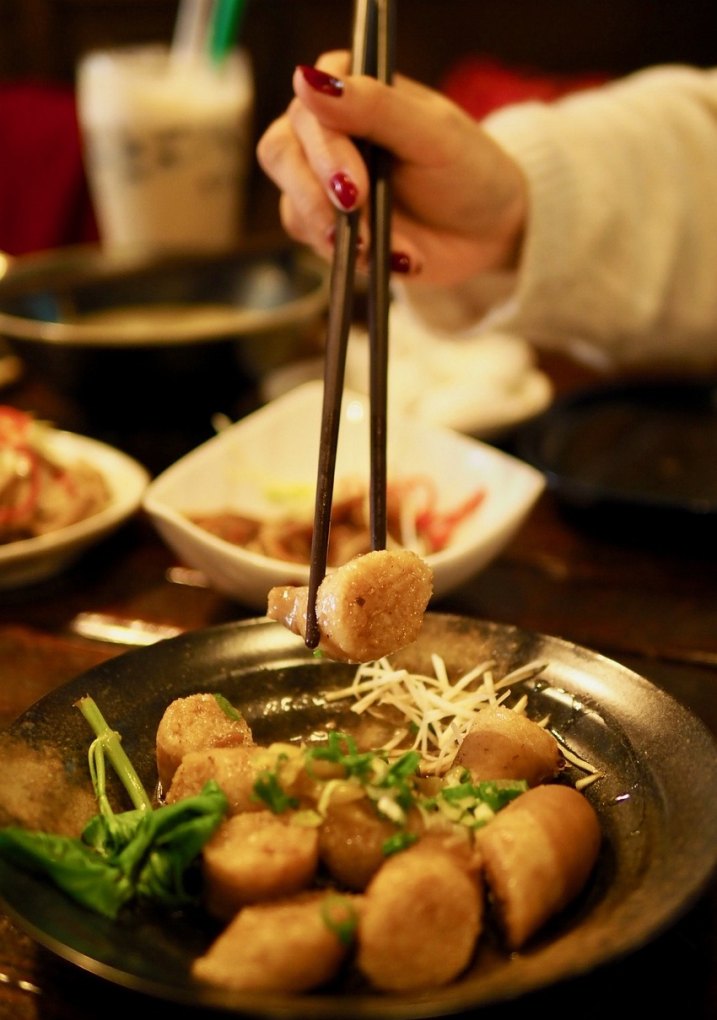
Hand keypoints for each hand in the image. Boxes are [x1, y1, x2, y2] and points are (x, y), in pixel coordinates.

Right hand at [256, 51, 527, 285]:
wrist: (487, 233)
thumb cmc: (467, 170)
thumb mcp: (432, 134)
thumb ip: (374, 105)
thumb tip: (306, 79)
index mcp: (350, 91)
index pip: (307, 108)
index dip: (323, 149)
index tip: (355, 186)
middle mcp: (326, 132)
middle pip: (280, 152)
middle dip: (315, 193)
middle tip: (355, 214)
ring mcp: (321, 183)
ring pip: (291, 204)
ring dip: (332, 231)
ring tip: (380, 246)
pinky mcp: (327, 228)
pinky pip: (313, 243)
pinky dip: (351, 256)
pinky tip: (394, 256)